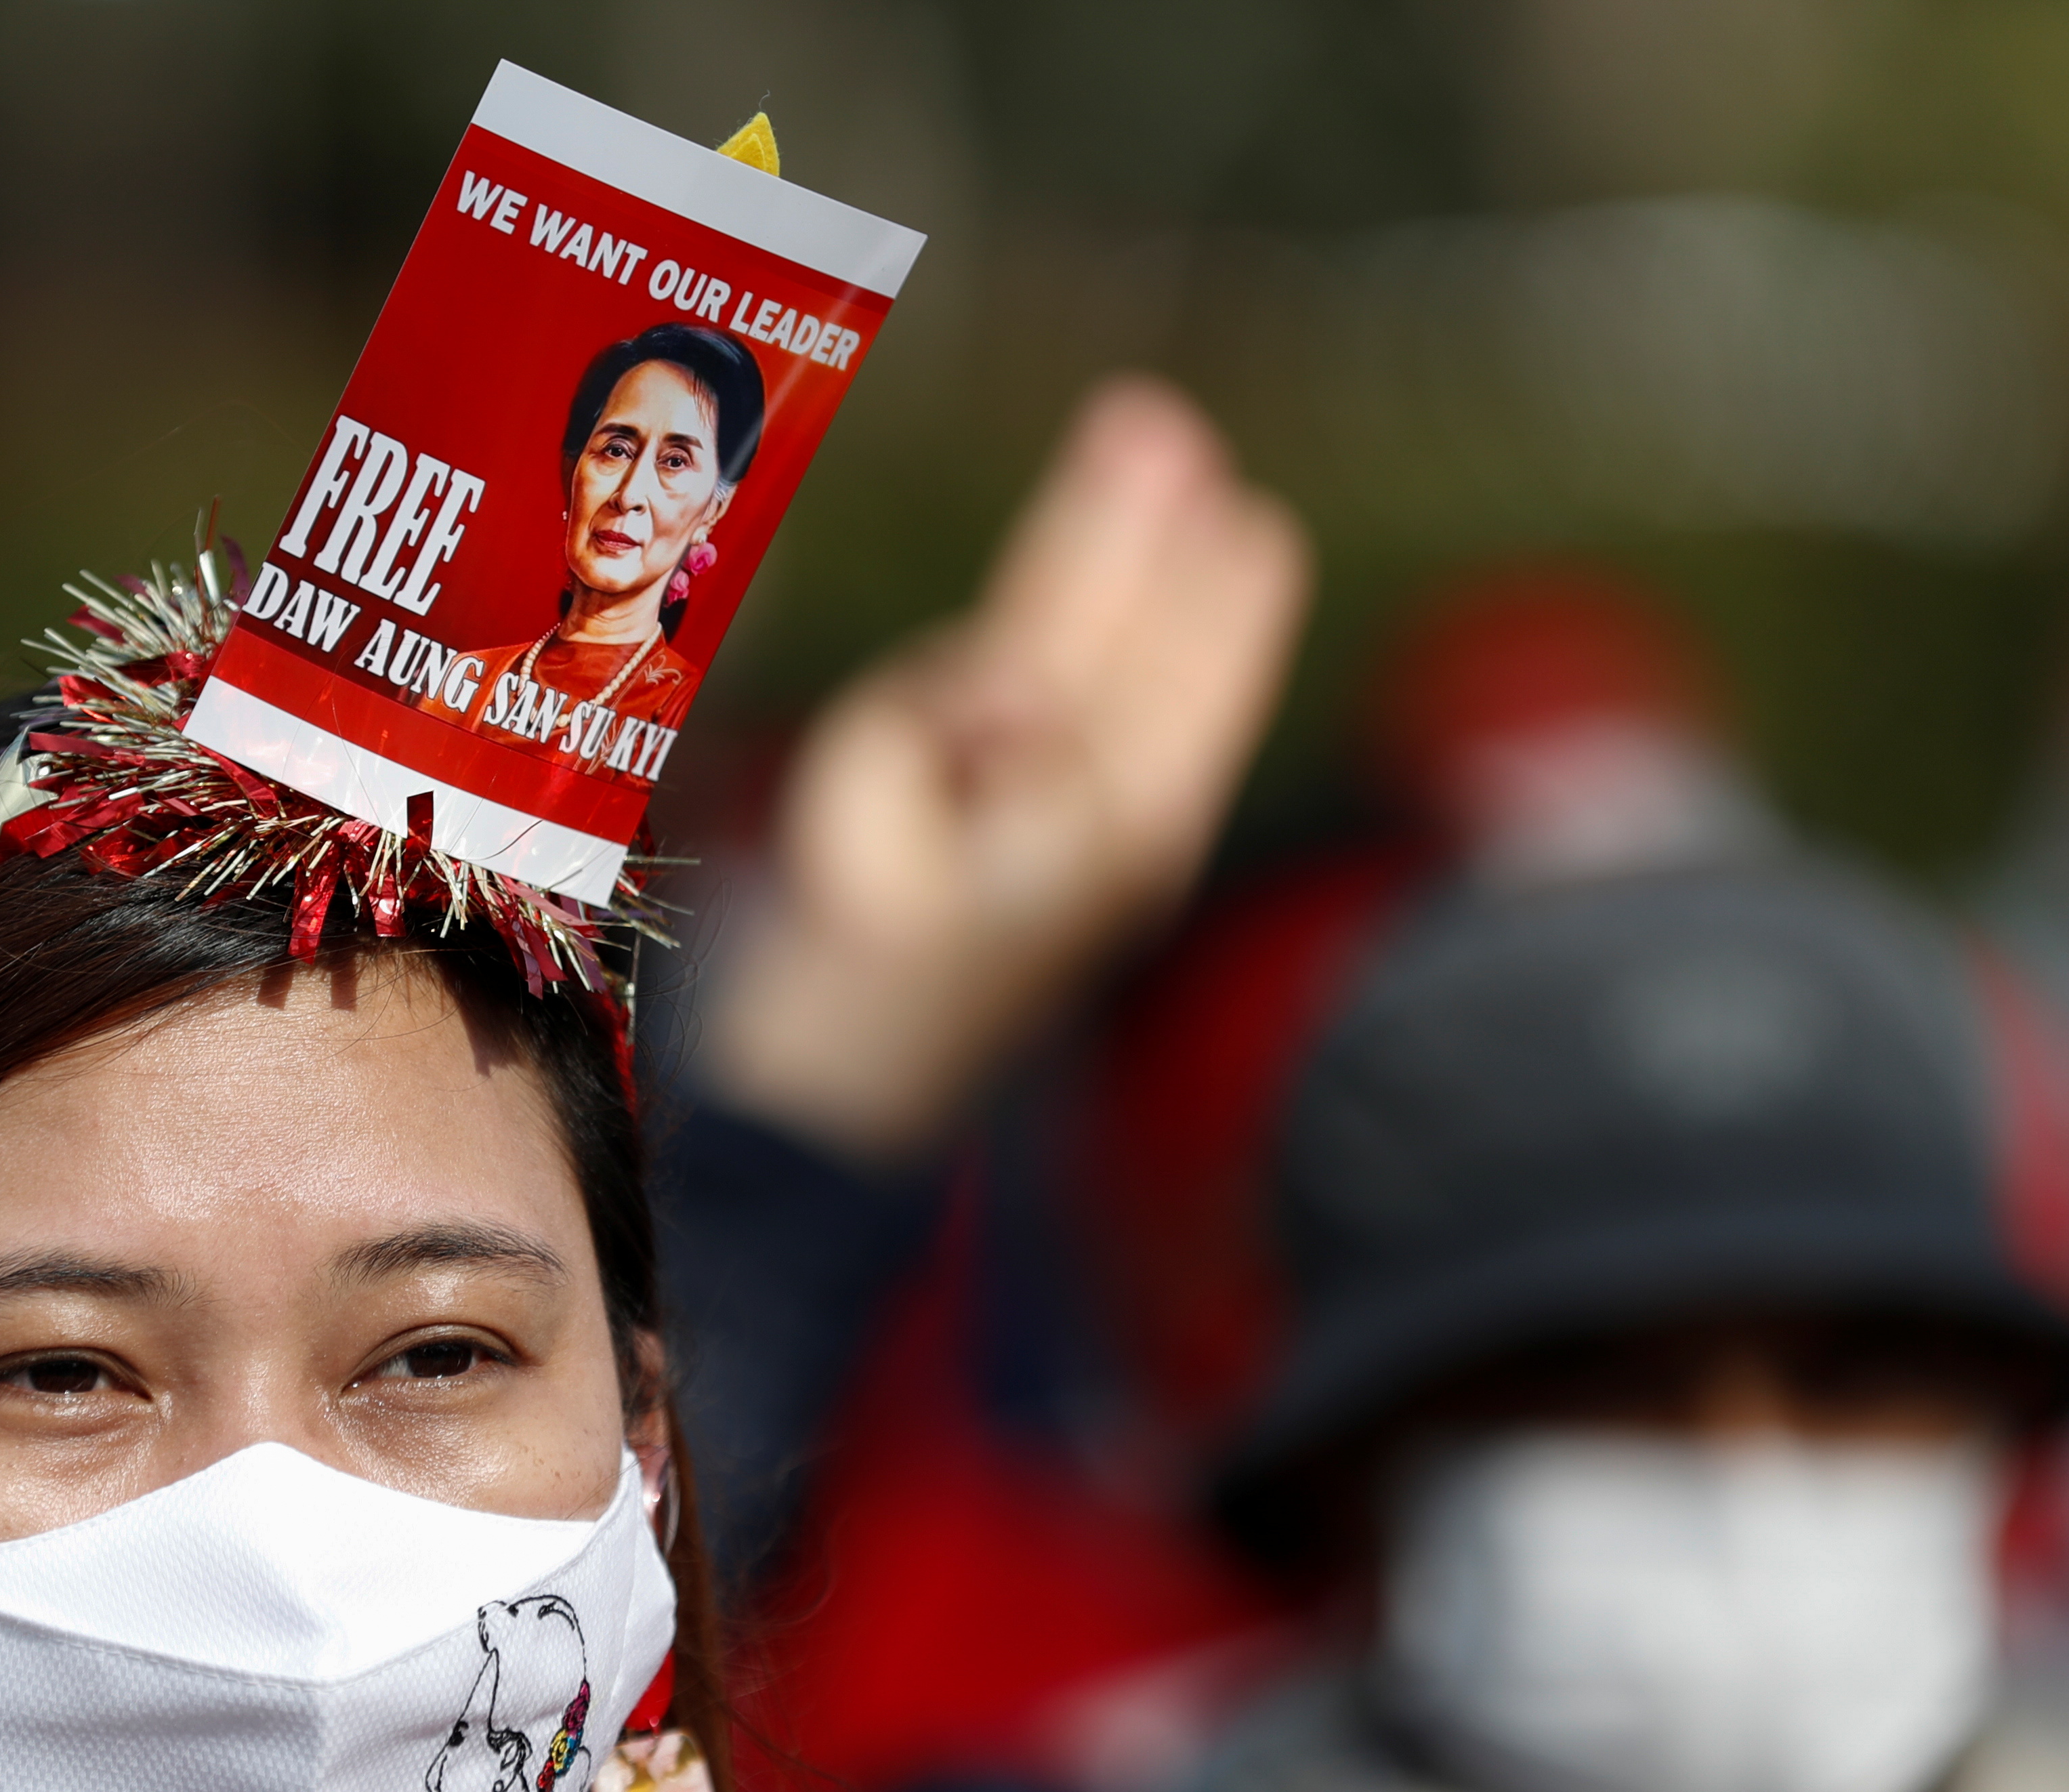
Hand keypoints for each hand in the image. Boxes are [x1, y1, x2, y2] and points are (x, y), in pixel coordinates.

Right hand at [701, 377, 1309, 1159]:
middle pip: (1159, 649)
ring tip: (1234, 508)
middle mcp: (1129, 824)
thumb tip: (1027, 686)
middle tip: (1176, 431)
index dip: (1108, 523)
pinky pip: (1188, 744)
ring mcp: (1136, 853)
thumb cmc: (834, 940)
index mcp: (1071, 801)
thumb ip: (949, 716)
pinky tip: (1215, 628)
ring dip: (1205, 597)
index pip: (1093, 625)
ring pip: (1188, 695)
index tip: (1136, 428)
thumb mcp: (863, 799)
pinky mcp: (1124, 875)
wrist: (849, 1085)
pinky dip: (1207, 671)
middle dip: (1169, 542)